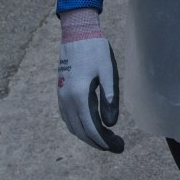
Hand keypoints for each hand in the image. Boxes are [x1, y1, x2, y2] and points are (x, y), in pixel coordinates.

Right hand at [58, 26, 124, 152]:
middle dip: (98, 142)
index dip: (104, 141)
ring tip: (107, 139)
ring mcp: (62, 97)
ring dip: (89, 136)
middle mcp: (67, 100)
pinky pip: (69, 118)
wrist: (77, 32)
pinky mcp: (61, 93)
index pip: (91, 128)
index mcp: (79, 95)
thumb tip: (111, 124)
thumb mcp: (108, 71)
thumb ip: (109, 98)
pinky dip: (80, 127)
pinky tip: (92, 126)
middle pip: (81, 131)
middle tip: (117, 146)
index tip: (117, 147)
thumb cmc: (95, 49)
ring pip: (73, 126)